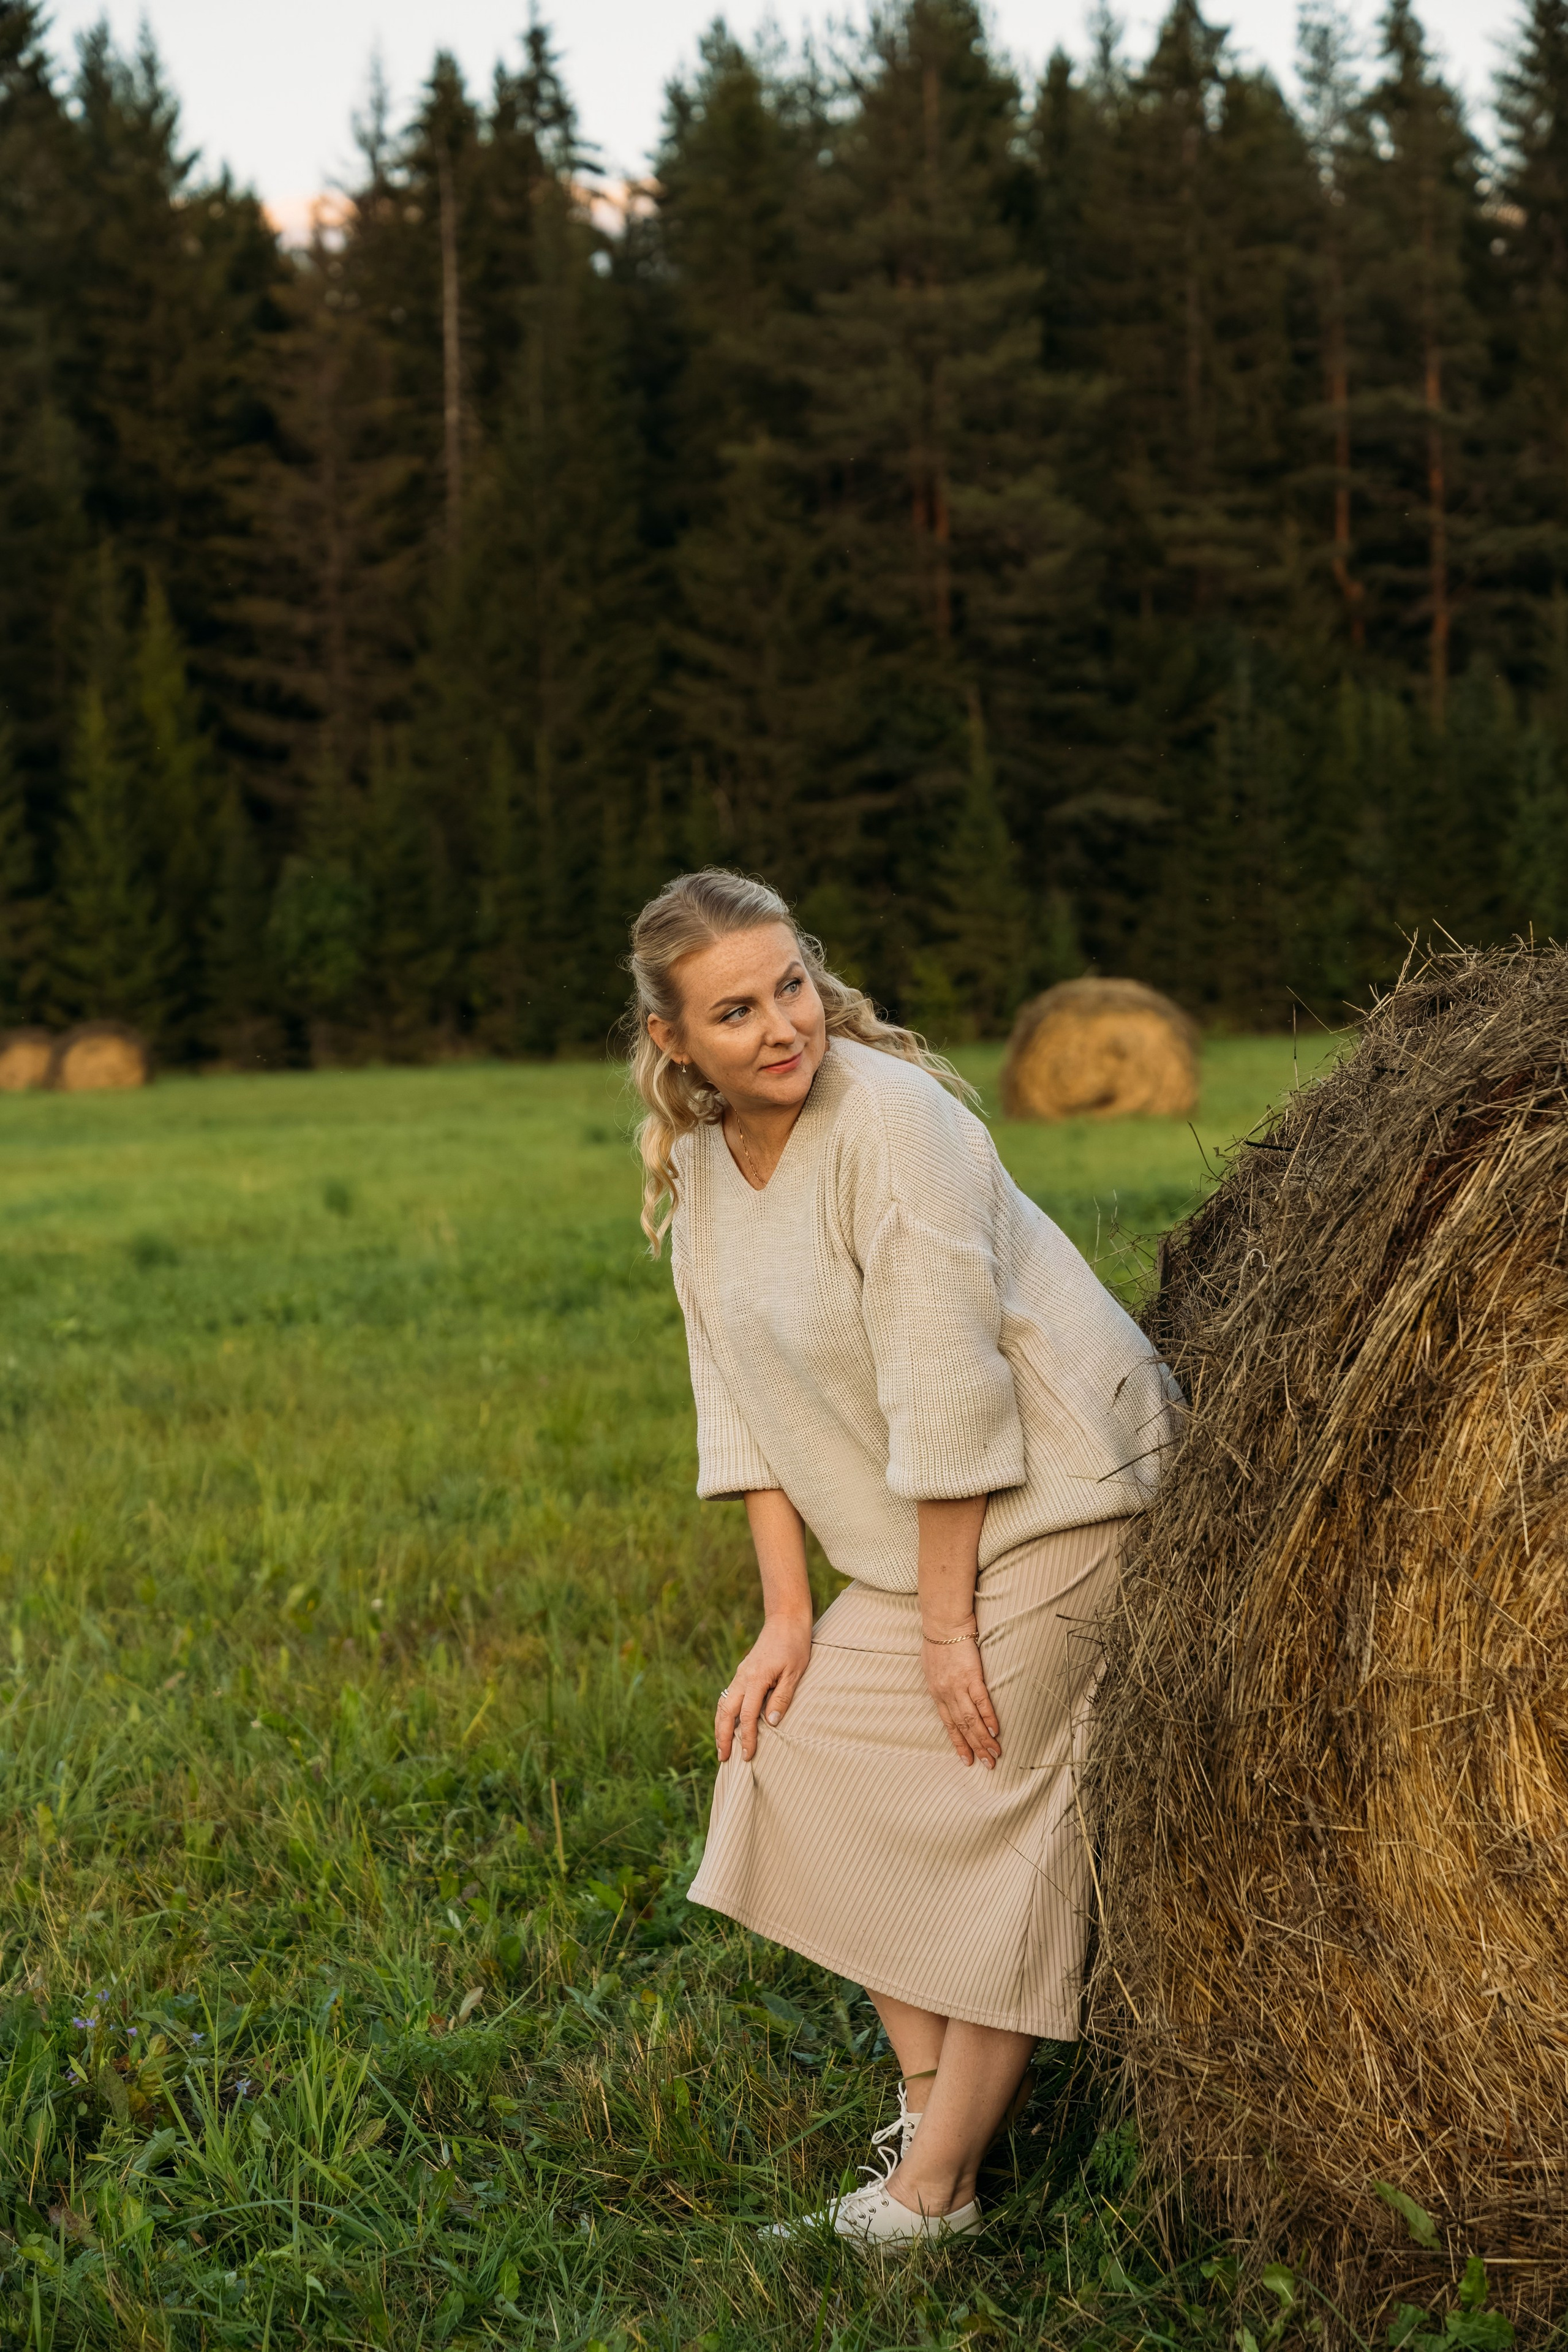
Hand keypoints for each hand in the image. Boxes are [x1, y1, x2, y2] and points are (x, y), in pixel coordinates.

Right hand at [716, 1616, 811, 1762]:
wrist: (785, 1620)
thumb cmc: (794, 1645)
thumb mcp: (795, 1672)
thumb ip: (782, 1697)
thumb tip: (772, 1723)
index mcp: (756, 1679)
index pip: (748, 1716)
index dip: (747, 1738)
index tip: (747, 1756)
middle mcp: (742, 1677)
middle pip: (726, 1712)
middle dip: (722, 1736)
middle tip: (723, 1758)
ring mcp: (740, 1674)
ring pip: (723, 1705)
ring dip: (720, 1726)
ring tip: (721, 1746)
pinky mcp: (743, 1673)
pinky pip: (728, 1697)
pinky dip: (725, 1714)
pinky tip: (729, 1724)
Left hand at [923, 1626, 1000, 1767]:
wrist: (944, 1624)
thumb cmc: (937, 1643)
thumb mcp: (932, 1669)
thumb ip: (940, 1686)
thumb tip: (946, 1696)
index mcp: (936, 1693)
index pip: (949, 1724)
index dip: (958, 1744)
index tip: (967, 1760)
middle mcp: (946, 1694)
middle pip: (962, 1727)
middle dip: (974, 1748)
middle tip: (987, 1765)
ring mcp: (958, 1686)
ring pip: (971, 1719)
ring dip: (983, 1739)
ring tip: (994, 1754)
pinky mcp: (971, 1675)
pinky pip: (981, 1701)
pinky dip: (988, 1718)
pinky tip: (995, 1731)